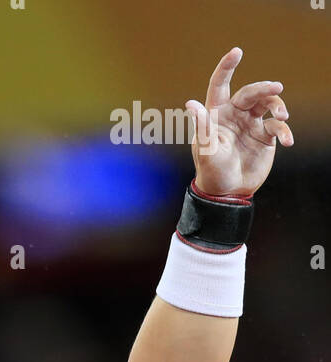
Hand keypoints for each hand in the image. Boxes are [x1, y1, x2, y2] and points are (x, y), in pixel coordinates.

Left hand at [186, 47, 292, 199]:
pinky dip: (284, 130)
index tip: (237, 52)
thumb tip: (191, 104)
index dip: (227, 68)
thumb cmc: (211, 173)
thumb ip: (203, 128)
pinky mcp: (265, 136)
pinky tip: (287, 141)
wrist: (227, 193)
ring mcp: (251, 124)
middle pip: (251, 93)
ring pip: (267, 104)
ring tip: (283, 116)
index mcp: (217, 114)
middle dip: (264, 88)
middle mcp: (235, 115)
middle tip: (276, 87)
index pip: (220, 85)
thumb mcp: (206, 151)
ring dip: (277, 105)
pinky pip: (277, 126)